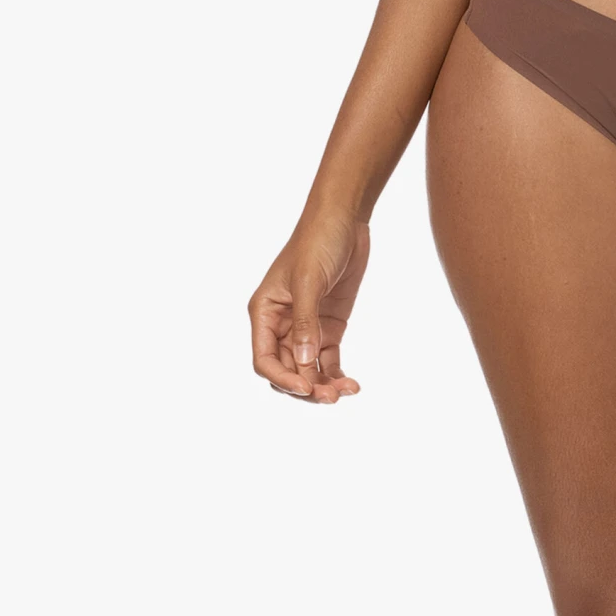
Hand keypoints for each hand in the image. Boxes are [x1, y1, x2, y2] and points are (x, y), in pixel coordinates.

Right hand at [248, 209, 370, 403]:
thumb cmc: (318, 241)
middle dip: (306, 386)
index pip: (265, 359)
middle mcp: (282, 324)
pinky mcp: (329, 324)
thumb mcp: (308, 280)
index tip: (306, 387)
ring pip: (308, 368)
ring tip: (346, 391)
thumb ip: (305, 322)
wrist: (345, 218)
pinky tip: (351, 384)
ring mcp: (306, 326)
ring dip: (324, 384)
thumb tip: (302, 363)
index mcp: (265, 313)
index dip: (282, 378)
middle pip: (287, 369)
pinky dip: (336, 372)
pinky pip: (327, 358)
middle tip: (330, 397)